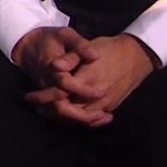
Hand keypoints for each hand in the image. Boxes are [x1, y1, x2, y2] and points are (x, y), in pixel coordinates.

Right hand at [11, 26, 107, 125]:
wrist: (28, 46)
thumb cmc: (49, 39)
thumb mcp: (65, 34)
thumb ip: (80, 44)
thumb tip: (95, 55)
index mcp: (50, 68)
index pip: (64, 83)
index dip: (82, 90)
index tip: (100, 92)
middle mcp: (46, 84)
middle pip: (60, 107)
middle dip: (81, 114)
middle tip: (103, 114)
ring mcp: (45, 93)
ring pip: (60, 114)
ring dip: (81, 120)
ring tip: (104, 118)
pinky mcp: (47, 98)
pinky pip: (60, 115)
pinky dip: (77, 120)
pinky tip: (96, 118)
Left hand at [21, 34, 155, 127]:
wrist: (136, 56)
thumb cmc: (110, 49)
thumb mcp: (88, 47)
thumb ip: (70, 58)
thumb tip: (54, 66)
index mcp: (87, 80)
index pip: (60, 95)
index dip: (43, 97)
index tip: (29, 96)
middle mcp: (96, 96)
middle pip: (67, 111)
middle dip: (50, 110)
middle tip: (37, 107)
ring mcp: (105, 104)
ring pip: (79, 118)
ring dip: (62, 116)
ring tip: (48, 111)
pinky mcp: (111, 107)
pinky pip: (92, 119)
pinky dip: (78, 119)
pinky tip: (69, 114)